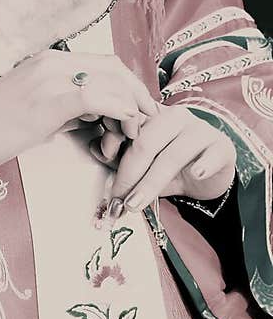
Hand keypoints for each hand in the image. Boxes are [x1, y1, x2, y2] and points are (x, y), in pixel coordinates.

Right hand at [0, 48, 158, 172]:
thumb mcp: (38, 109)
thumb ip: (69, 107)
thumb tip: (98, 116)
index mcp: (49, 60)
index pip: (103, 62)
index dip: (128, 84)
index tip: (139, 107)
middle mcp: (53, 62)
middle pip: (113, 66)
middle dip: (137, 92)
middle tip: (148, 118)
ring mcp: (51, 78)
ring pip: (110, 81)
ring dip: (131, 106)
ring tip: (134, 131)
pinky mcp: (51, 100)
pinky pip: (97, 97)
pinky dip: (119, 109)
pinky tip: (126, 124)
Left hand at [106, 104, 236, 212]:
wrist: (211, 171)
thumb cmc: (172, 164)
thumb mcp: (145, 162)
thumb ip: (122, 156)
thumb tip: (96, 152)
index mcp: (152, 113)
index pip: (128, 125)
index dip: (112, 143)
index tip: (104, 169)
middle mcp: (175, 117)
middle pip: (146, 143)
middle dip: (129, 174)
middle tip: (118, 199)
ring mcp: (200, 130)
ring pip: (172, 155)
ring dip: (151, 183)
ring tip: (136, 204)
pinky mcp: (222, 147)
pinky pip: (211, 155)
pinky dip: (203, 165)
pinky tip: (195, 174)